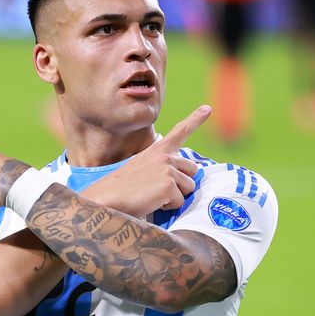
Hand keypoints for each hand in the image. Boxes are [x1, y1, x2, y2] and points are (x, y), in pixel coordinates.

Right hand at [84, 105, 209, 216]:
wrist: (107, 197)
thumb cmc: (124, 187)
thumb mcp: (143, 168)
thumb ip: (162, 167)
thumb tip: (182, 178)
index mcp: (158, 150)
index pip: (180, 131)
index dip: (195, 119)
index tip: (207, 108)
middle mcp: (165, 156)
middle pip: (193, 170)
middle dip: (182, 183)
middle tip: (159, 188)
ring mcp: (168, 169)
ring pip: (189, 187)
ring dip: (175, 196)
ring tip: (153, 194)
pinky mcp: (169, 184)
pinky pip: (180, 202)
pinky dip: (168, 207)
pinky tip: (151, 201)